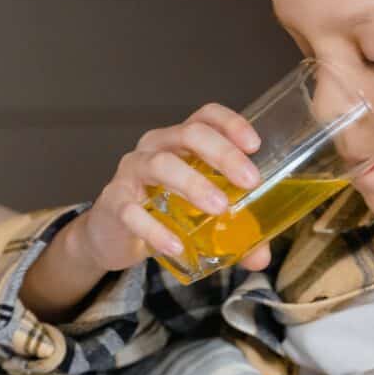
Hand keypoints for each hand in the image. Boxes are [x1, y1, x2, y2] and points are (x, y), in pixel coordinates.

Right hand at [24, 104, 272, 316]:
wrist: (112, 236)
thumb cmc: (160, 213)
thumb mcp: (199, 216)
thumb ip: (233, 234)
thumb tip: (261, 257)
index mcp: (179, 142)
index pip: (205, 117)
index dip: (231, 124)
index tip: (255, 145)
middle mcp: (154, 148)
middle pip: (188, 133)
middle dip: (223, 153)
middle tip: (250, 182)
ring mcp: (131, 173)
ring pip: (160, 165)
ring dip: (193, 184)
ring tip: (220, 208)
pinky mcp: (114, 204)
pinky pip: (133, 211)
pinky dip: (156, 229)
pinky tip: (176, 246)